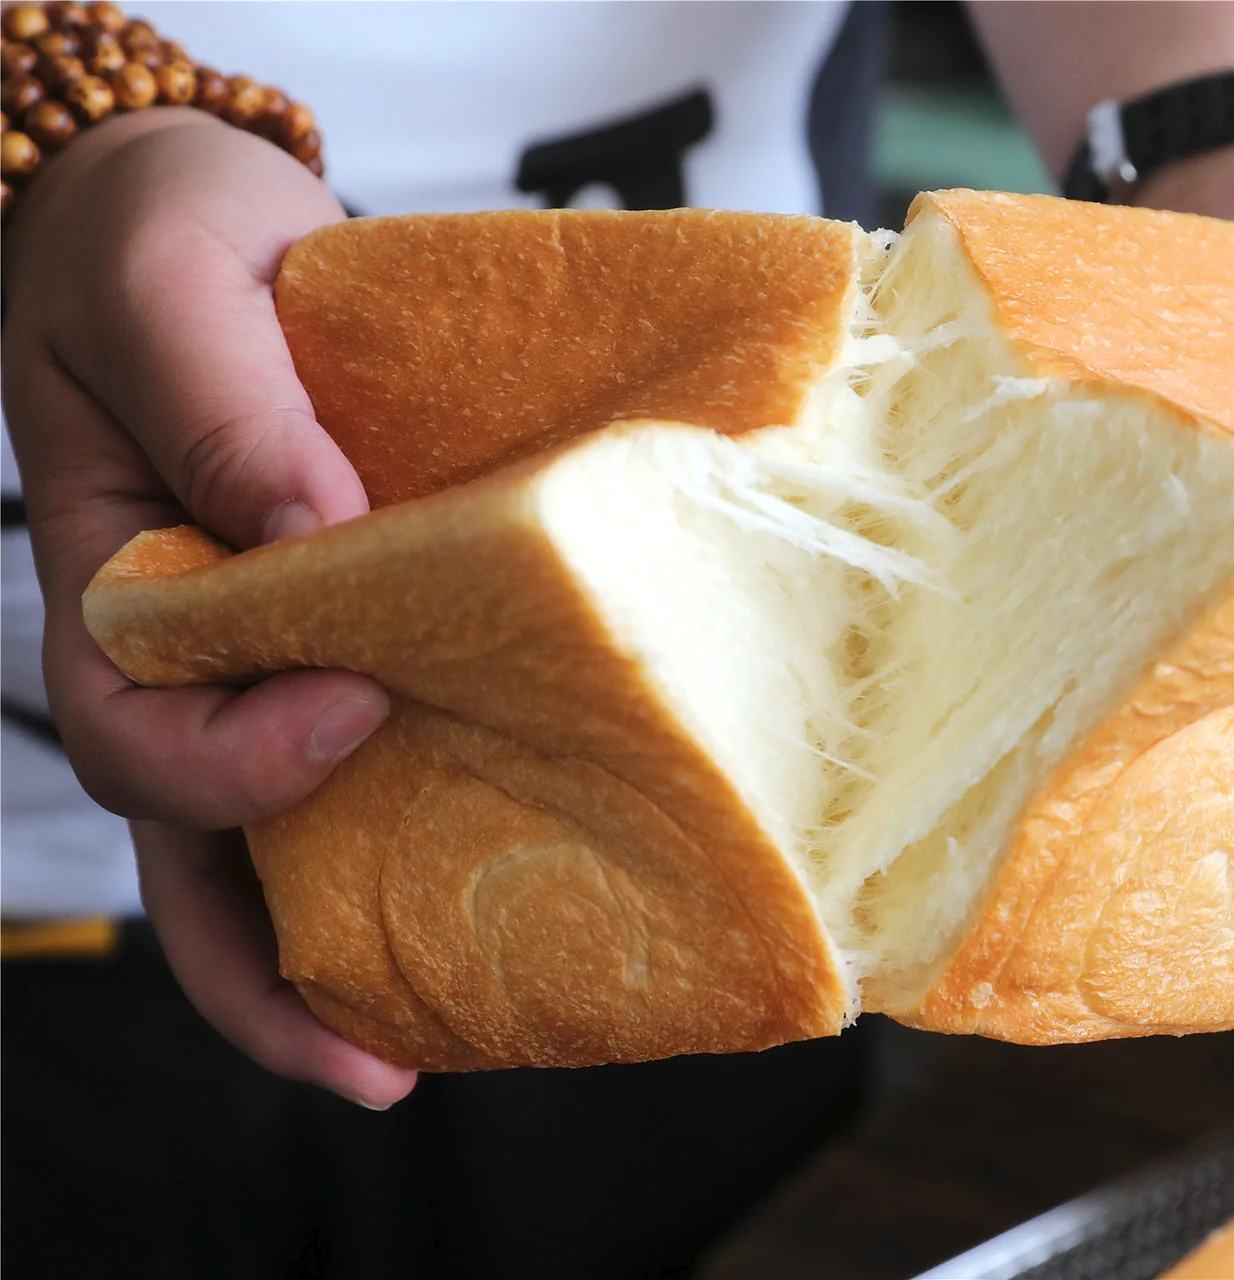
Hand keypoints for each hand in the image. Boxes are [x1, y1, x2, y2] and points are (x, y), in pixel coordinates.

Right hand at [2, 109, 412, 1105]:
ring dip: (344, 953)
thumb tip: (314, 531)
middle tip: (380, 1062)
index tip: (354, 704)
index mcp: (113, 582)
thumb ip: (225, 402)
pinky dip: (416, 838)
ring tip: (444, 1045)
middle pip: (197, 848)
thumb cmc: (161, 239)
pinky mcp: (352, 635)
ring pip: (276, 843)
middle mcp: (184, 652)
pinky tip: (501, 893)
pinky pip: (366, 764)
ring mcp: (263, 660)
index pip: (137, 726)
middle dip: (271, 970)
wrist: (204, 213)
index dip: (232, 756)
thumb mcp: (172, 281)